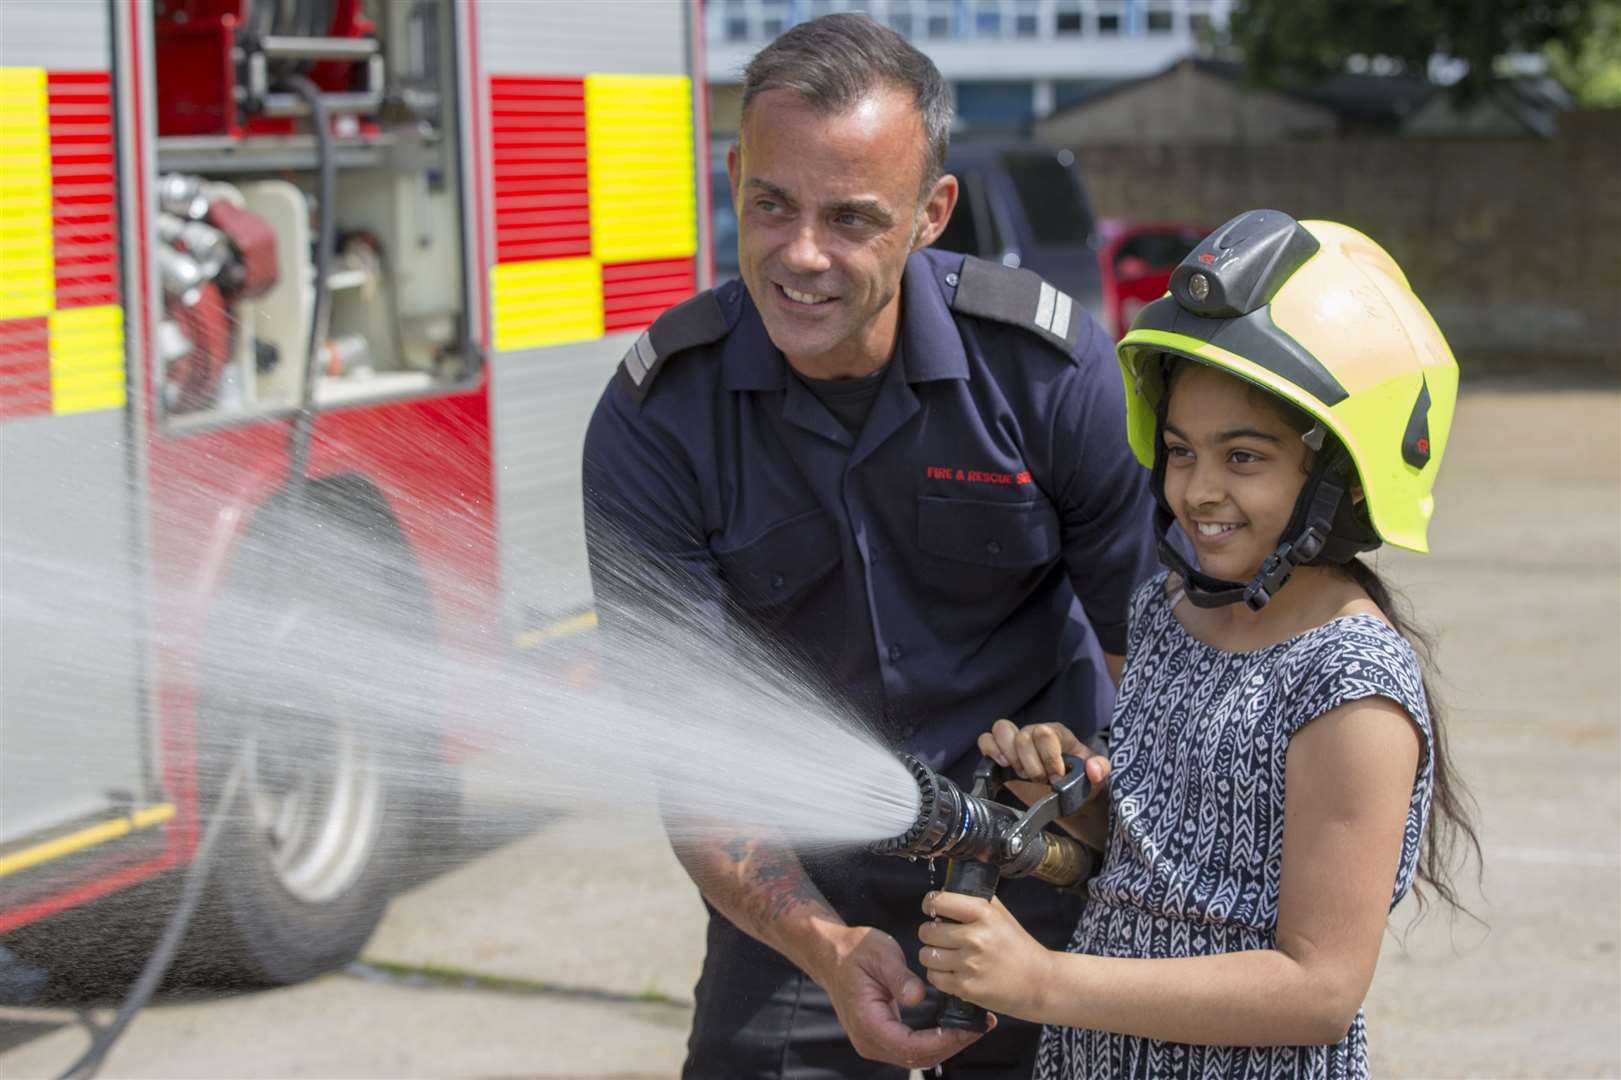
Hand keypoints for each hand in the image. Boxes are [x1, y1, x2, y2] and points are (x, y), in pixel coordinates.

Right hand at [812, 925, 987, 1068]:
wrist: (831, 954)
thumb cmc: (853, 952)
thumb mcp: (879, 955)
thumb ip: (899, 977)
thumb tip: (918, 996)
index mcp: (869, 1024)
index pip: (911, 1047)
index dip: (944, 1041)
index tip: (968, 1028)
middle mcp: (870, 1041)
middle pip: (919, 1058)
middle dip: (953, 1045)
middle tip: (981, 1026)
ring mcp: (875, 1043)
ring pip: (917, 1057)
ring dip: (947, 1045)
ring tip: (973, 1026)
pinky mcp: (882, 1037)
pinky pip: (912, 1048)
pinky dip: (936, 1041)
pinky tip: (953, 1027)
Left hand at [918, 891, 1056, 1023]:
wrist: (1041, 983)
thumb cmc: (1020, 947)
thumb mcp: (1003, 915)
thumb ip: (977, 901)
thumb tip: (948, 890)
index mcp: (984, 913)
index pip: (938, 901)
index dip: (930, 905)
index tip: (932, 910)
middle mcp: (975, 937)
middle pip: (927, 931)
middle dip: (930, 934)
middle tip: (942, 938)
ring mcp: (970, 963)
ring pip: (926, 955)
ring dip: (932, 956)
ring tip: (946, 956)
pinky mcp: (966, 987)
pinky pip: (934, 977)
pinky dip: (939, 976)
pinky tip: (952, 972)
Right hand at [978, 719, 1112, 848]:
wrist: (1068, 794)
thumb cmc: (1082, 780)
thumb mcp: (1097, 776)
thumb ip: (1101, 769)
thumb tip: (1093, 770)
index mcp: (1057, 734)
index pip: (1045, 734)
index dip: (1048, 757)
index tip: (1056, 777)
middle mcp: (1034, 732)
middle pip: (1022, 736)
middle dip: (1031, 765)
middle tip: (1041, 781)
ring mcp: (1016, 741)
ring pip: (1001, 730)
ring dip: (1010, 756)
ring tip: (1021, 773)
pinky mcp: (1001, 754)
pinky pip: (985, 740)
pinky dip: (990, 751)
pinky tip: (1003, 766)